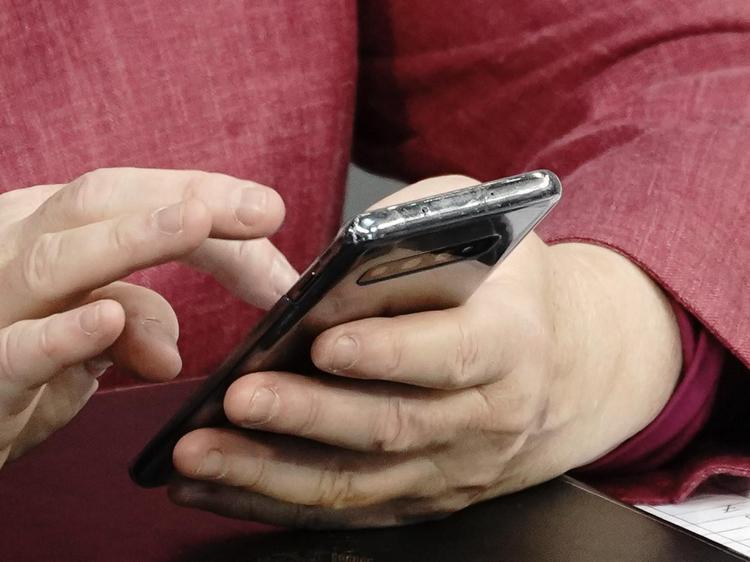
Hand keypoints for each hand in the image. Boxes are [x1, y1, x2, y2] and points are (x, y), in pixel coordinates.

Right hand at [0, 167, 294, 466]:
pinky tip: (107, 319)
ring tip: (195, 222)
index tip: (272, 213)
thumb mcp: (89, 334)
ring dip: (131, 239)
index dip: (208, 201)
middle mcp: (15, 248)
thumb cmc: (23, 361)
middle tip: (263, 209)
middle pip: (98, 201)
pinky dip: (63, 335)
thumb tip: (170, 349)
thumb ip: (135, 324)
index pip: (132, 197)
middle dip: (186, 197)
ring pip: (55, 260)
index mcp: (48, 227)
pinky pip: (18, 348)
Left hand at [170, 175, 681, 527]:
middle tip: (238, 397)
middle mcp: (489, 416)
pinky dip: (275, 502)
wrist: (563, 366)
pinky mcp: (424, 496)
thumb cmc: (509, 286)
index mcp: (510, 342)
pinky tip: (215, 485)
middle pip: (392, 425)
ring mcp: (455, 467)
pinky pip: (347, 508)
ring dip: (272, 473)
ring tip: (197, 453)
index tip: (323, 343)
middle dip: (308, 416)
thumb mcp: (483, 229)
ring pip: (358, 483)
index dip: (389, 351)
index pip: (450, 353)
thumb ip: (422, 225)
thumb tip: (346, 254)